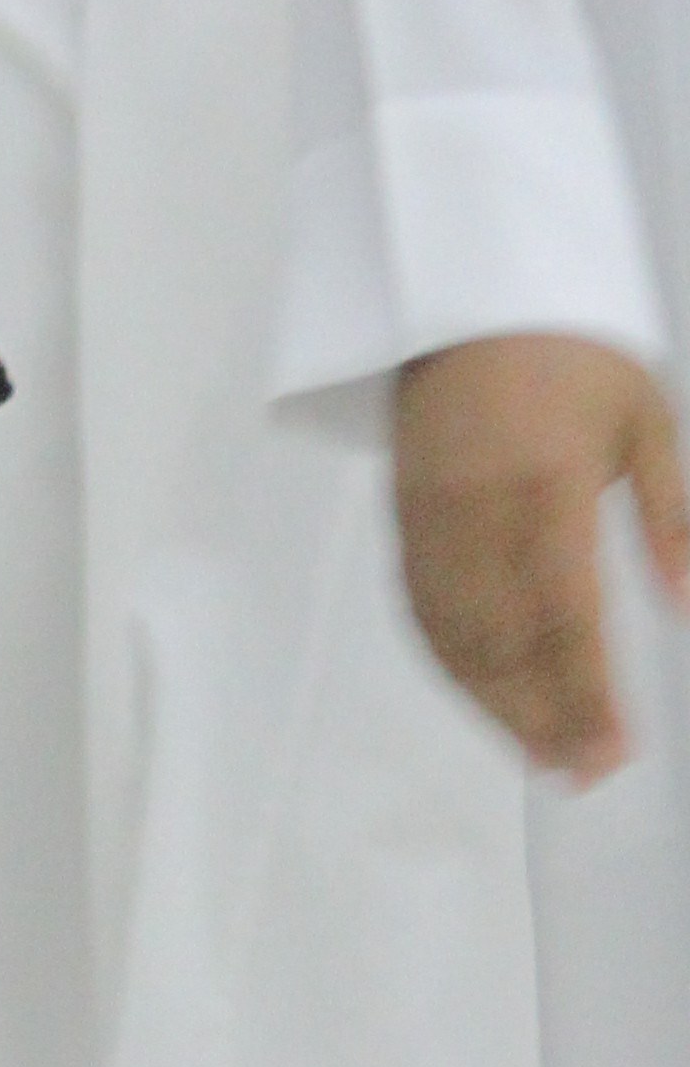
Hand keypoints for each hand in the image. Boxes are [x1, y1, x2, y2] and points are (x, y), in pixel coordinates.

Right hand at [393, 330, 689, 783]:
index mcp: (549, 483)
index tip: (613, 753)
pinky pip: (419, 604)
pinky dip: (448, 661)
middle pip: (504, 639)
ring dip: (493, 703)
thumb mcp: (648, 416)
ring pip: (455, 632)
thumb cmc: (571, 350)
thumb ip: (670, 517)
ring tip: (538, 755)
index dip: (586, 693)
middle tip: (583, 775)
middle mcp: (480, 508)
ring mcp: (432, 514)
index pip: (567, 614)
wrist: (467, 291)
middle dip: (543, 717)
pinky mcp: (404, 513)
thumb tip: (686, 608)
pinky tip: (481, 695)